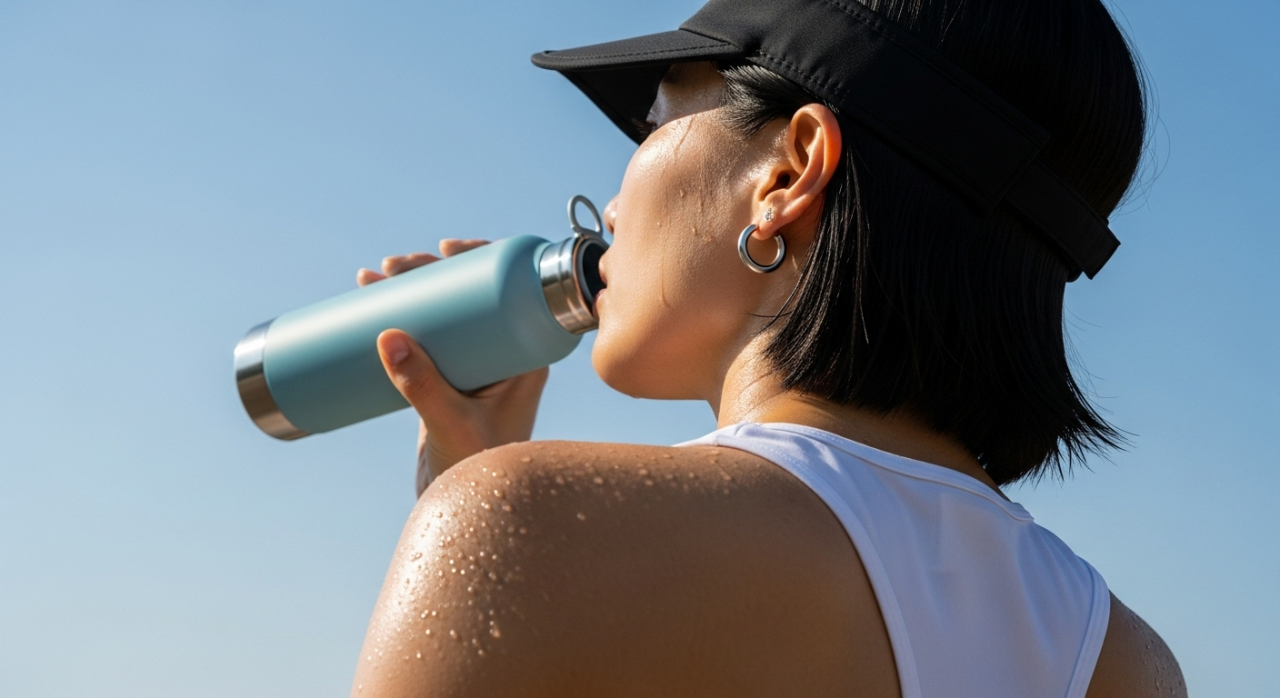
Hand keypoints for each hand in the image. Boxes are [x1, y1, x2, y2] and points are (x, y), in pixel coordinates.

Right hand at [357, 240, 549, 495]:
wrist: (468, 510)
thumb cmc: (480, 471)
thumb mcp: (450, 423)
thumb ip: (422, 386)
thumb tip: (387, 336)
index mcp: (526, 356)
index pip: (512, 291)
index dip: (482, 259)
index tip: (446, 250)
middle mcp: (504, 355)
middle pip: (472, 294)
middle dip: (431, 272)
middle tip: (393, 267)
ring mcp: (475, 366)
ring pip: (446, 312)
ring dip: (412, 289)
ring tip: (372, 279)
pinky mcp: (448, 379)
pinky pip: (428, 336)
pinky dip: (402, 316)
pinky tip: (374, 301)